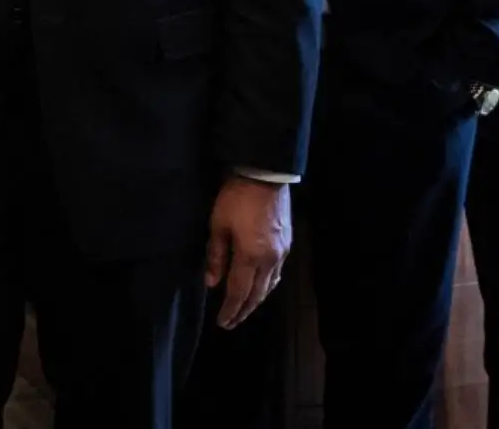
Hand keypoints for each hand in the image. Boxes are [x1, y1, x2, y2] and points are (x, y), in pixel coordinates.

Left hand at [205, 175, 291, 328]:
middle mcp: (270, 260)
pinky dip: (266, 286)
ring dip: (256, 301)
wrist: (265, 176)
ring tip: (244, 309)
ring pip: (270, 286)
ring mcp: (282, 253)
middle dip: (244, 311)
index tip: (222, 322)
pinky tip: (261, 287)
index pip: (239, 292)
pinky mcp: (287, 245)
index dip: (230, 310)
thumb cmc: (235, 199)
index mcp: (251, 256)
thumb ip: (215, 256)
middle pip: (257, 294)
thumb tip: (211, 283)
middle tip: (231, 323)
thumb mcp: (217, 225)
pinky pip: (277, 274)